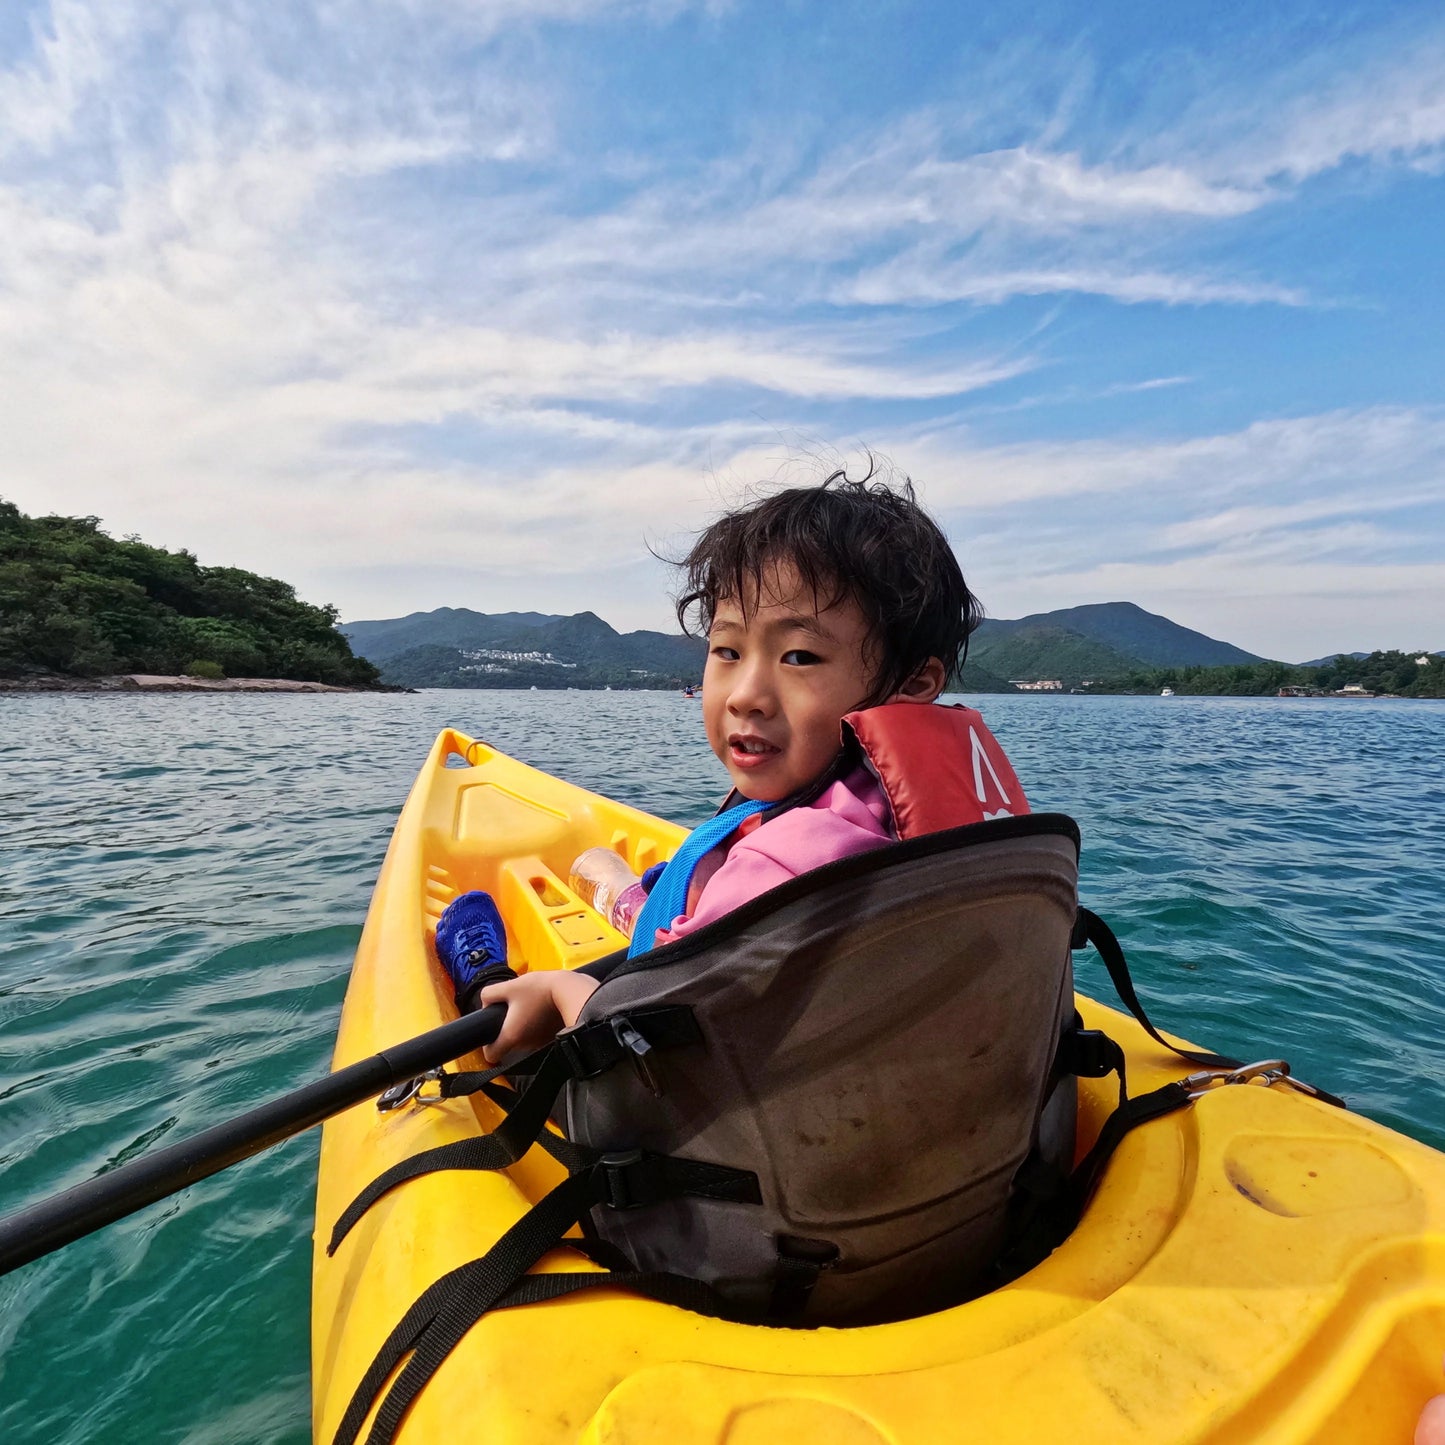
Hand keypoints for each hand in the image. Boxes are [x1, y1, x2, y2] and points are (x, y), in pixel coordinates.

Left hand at [478, 971, 600, 1064]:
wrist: (570, 991)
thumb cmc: (540, 989)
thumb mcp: (509, 986)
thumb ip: (490, 994)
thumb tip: (486, 1001)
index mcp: (511, 1036)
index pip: (491, 1055)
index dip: (487, 1046)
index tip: (491, 1033)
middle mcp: (524, 1045)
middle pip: (508, 1043)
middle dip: (507, 1027)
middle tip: (513, 1008)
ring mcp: (539, 1043)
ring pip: (523, 1038)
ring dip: (523, 1025)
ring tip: (530, 1005)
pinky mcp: (550, 1038)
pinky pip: (537, 1035)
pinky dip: (536, 1025)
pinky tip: (541, 1009)